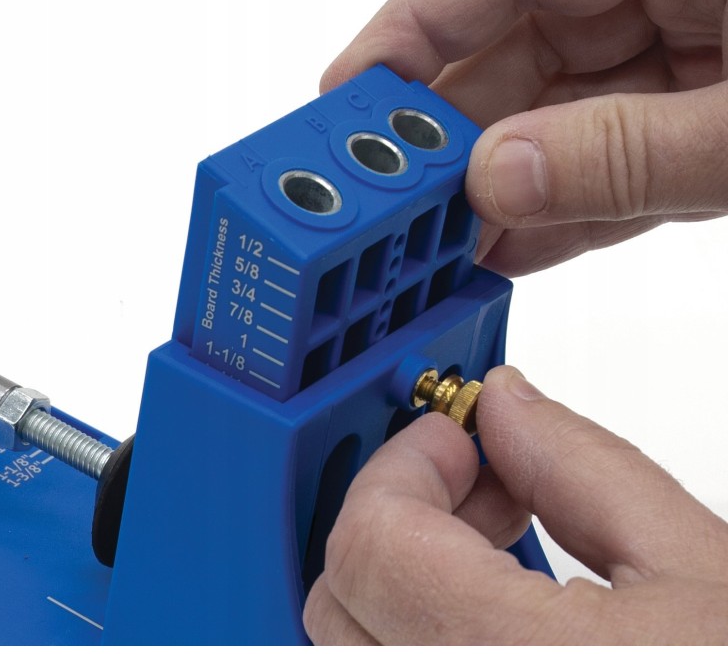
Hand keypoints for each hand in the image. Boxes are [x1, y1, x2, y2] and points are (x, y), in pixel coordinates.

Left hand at [303, 366, 727, 643]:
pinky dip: (413, 629)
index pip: (372, 544)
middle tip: (482, 478)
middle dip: (405, 509)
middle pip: (344, 593)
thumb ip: (581, 465)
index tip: (455, 438)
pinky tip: (496, 607)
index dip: (406, 466)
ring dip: (406, 569)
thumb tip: (506, 406)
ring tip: (499, 540)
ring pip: (353, 646)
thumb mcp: (701, 567)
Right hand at [321, 0, 727, 275]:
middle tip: (387, 197)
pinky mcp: (698, 125)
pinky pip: (606, 167)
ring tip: (433, 242)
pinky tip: (503, 252)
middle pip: (518, 51)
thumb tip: (497, 177)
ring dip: (492, 187)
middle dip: (445, 131)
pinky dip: (555, 213)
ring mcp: (687, 63)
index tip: (348, 91)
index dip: (415, 23)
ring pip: (554, 120)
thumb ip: (627, 151)